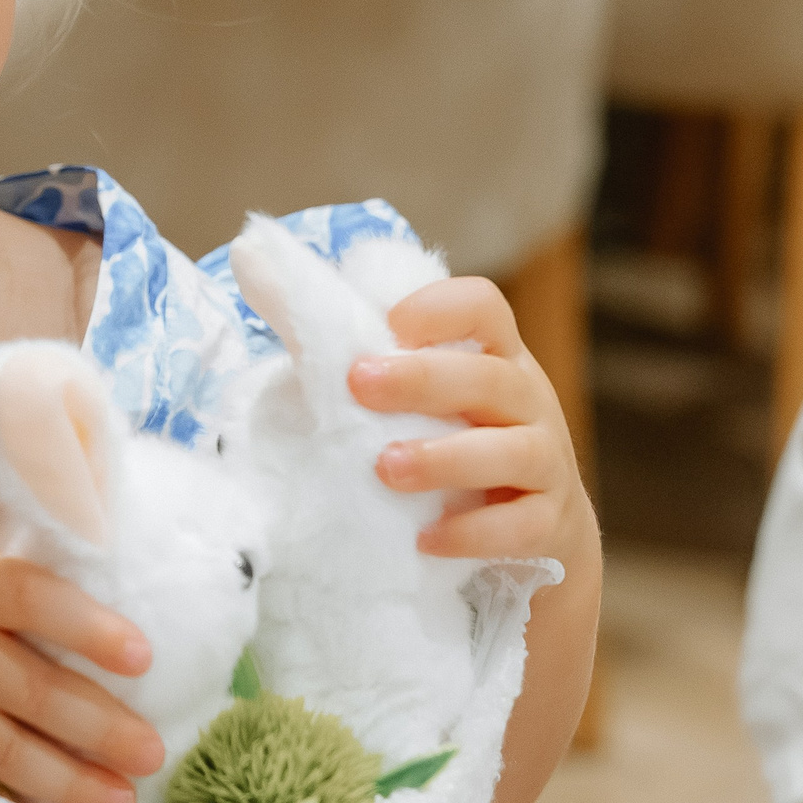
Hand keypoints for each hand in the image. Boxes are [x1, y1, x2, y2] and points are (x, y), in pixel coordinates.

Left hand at [351, 276, 594, 564]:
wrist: (533, 533)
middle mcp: (528, 401)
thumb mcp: (415, 395)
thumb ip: (347, 344)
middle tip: (358, 384)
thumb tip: (251, 263)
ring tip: (386, 468)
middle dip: (424, 379)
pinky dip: (475, 533)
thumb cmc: (454, 441)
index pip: (483, 308)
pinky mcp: (551, 524)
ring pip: (514, 451)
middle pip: (492, 378)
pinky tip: (426, 539)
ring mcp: (547, 463)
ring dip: (447, 458)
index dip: (440, 307)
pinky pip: (523, 526)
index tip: (388, 323)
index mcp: (493, 358)